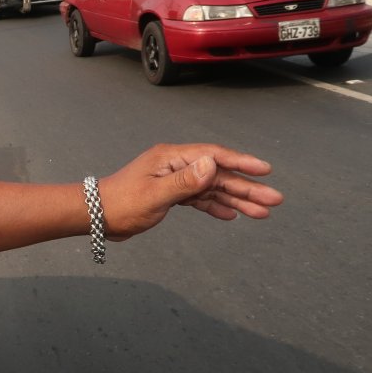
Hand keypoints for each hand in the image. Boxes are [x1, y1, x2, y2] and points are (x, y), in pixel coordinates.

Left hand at [98, 143, 281, 240]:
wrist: (97, 216)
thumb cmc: (121, 203)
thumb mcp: (155, 195)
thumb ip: (185, 181)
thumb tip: (212, 163)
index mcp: (171, 158)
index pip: (213, 156)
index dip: (241, 162)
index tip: (265, 170)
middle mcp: (175, 165)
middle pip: (218, 174)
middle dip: (247, 186)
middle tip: (275, 200)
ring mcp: (173, 180)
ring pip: (212, 188)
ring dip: (236, 199)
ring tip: (262, 212)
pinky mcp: (170, 195)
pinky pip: (199, 199)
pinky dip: (216, 206)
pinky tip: (233, 215)